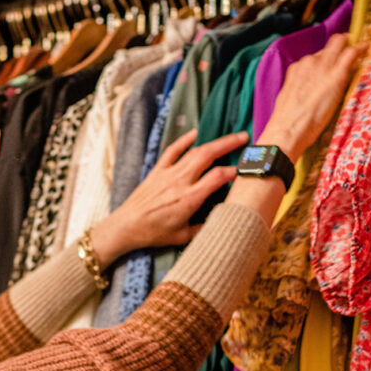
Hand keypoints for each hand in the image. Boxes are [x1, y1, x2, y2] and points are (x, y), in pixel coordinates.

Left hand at [91, 128, 249, 265]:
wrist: (126, 226)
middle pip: (208, 156)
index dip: (233, 171)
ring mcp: (168, 173)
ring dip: (213, 142)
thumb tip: (221, 219)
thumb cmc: (154, 233)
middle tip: (244, 137)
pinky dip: (184, 141)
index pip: (217, 178)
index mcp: (189, 198)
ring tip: (229, 137)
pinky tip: (195, 133)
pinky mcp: (157, 171)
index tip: (243, 170)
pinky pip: (172, 151)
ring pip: (194, 152)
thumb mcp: (182, 237)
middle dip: (228, 144)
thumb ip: (204, 227)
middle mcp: (180, 182)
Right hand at [258, 33, 366, 160]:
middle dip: (342, 43)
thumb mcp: (293, 99)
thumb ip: (304, 89)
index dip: (328, 56)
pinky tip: (368, 47)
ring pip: (340, 45)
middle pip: (330, 45)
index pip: (317, 56)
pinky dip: (361, 48)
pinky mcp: (337, 74)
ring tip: (363, 49)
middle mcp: (309, 62)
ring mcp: (323, 66)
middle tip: (354, 46)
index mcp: (297, 69)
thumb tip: (314, 91)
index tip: (336, 58)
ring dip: (352, 47)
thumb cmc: (289, 122)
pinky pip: (351, 53)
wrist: (288, 128)